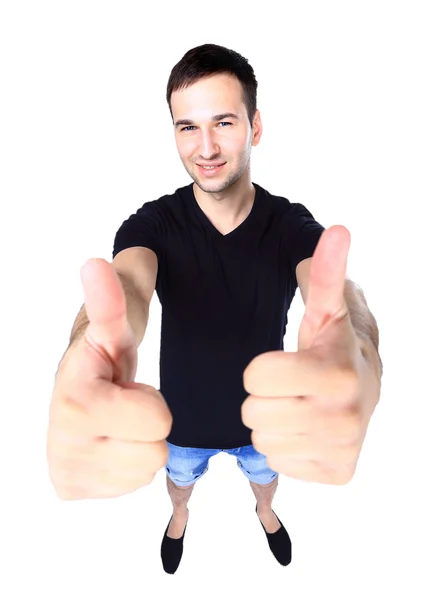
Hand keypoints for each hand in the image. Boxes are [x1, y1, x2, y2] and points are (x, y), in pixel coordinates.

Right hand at [47, 259, 171, 499]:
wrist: (78, 385)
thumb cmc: (103, 355)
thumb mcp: (114, 326)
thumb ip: (109, 300)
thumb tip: (95, 265)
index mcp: (74, 402)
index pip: (158, 422)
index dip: (149, 399)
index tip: (120, 385)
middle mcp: (62, 445)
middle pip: (155, 454)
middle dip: (145, 426)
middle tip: (120, 405)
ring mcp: (65, 471)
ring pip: (145, 471)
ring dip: (136, 444)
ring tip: (113, 421)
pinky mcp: (70, 488)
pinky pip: (132, 486)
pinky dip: (125, 464)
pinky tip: (107, 440)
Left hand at [241, 226, 380, 484]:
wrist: (367, 387)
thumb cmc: (333, 345)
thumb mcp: (325, 310)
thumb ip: (324, 274)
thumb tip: (337, 230)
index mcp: (338, 374)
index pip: (254, 377)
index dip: (261, 368)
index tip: (283, 363)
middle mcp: (345, 418)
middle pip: (253, 413)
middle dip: (264, 397)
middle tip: (291, 386)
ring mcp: (343, 449)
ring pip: (262, 441)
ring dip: (273, 422)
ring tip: (300, 405)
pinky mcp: (338, 473)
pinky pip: (278, 462)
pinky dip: (287, 446)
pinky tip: (308, 428)